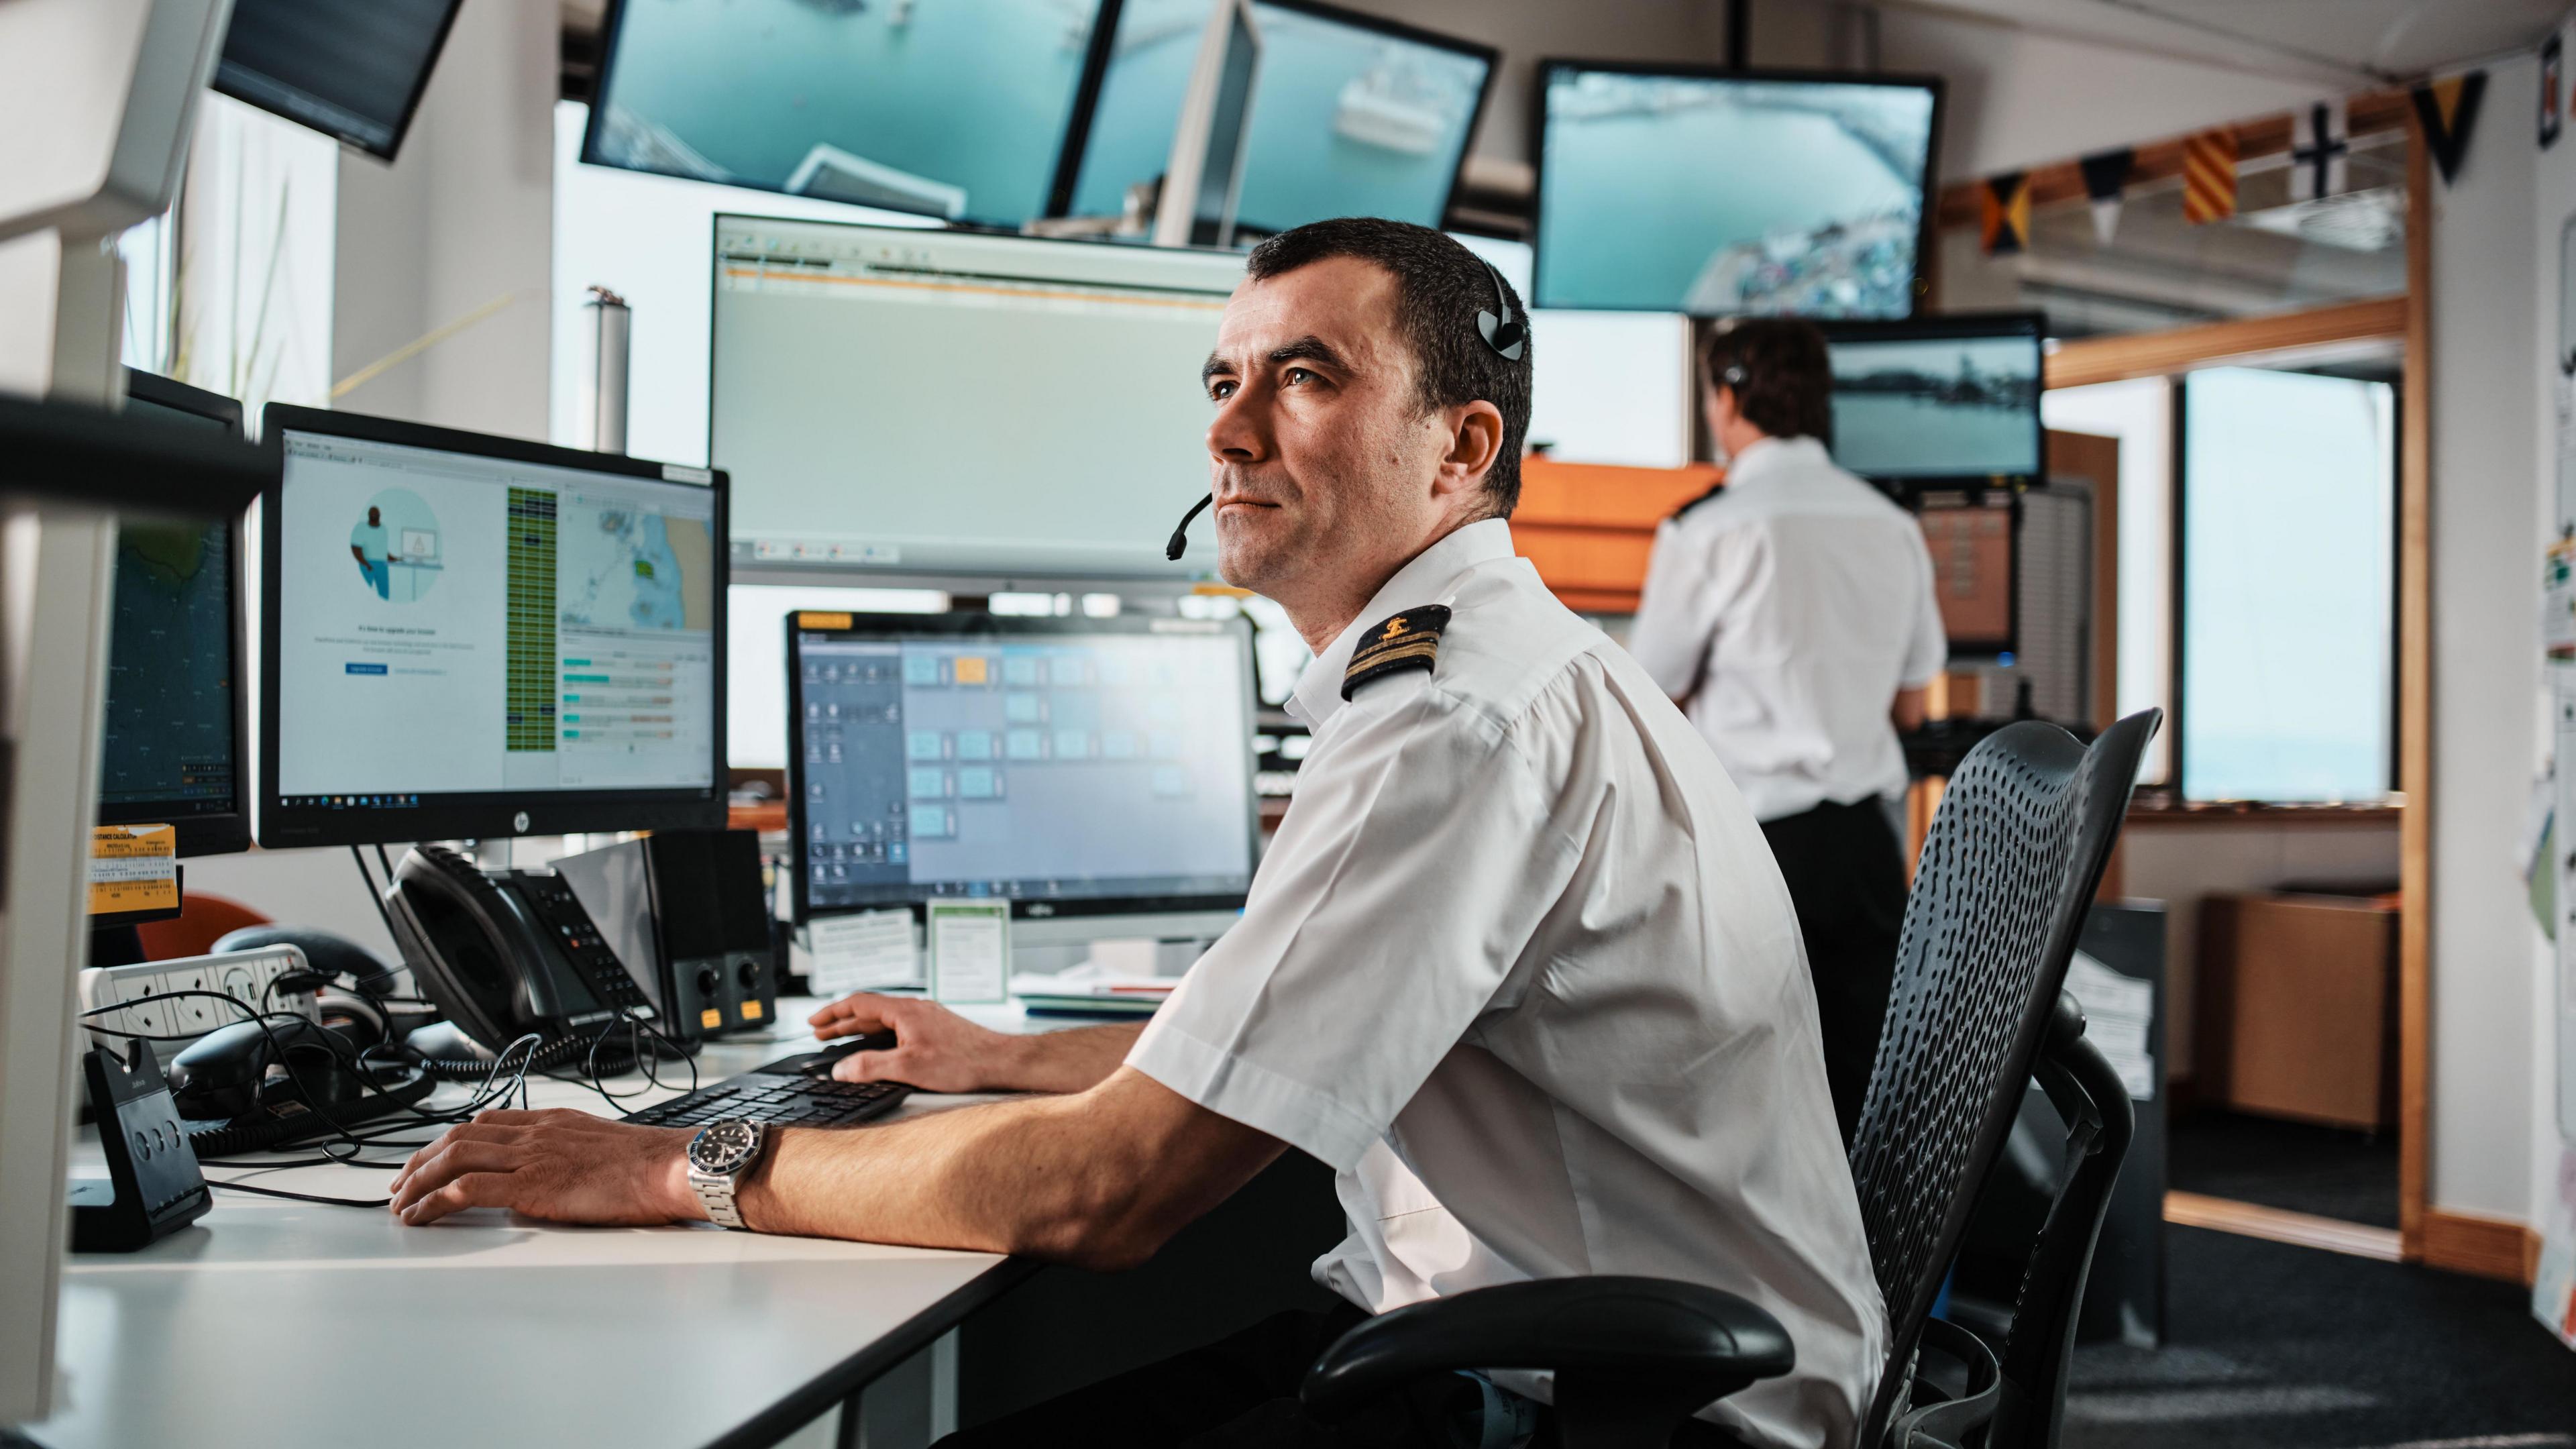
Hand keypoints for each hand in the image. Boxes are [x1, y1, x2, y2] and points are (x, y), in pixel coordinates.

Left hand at [387, 1108, 697, 1226]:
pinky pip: (467, 1189)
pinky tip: (421, 1216)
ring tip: (400, 1203)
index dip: (451, 1140)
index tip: (432, 1157)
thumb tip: (554, 1179)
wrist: (668, 1166)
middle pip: (460, 1136)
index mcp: (553, 1121)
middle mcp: (535, 1132)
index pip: (487, 1121)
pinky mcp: (531, 1185)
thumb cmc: (650, 1165)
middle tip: (401, 1183)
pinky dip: (435, 1201)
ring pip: (454, 1158)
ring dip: (418, 1180)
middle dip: (422, 1159)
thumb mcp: (603, 1147)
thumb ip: (570, 1155)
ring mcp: (531, 1156)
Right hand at [807, 993, 1014, 1093]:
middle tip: (818, 1033)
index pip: (859, 1003)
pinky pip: (898, 1028)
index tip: (814, 1022)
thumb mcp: (909, 1067)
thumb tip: (841, 1069)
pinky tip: (878, 1047)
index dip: (833, 1012)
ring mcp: (926, 1019)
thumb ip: (871, 1067)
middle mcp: (915, 1009)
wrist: (1001, 1061)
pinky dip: (879, 1036)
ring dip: (859, 1029)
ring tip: (839, 1040)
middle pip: (869, 1011)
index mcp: (905, 1011)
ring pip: (884, 1020)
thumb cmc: (962, 1062)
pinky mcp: (936, 1030)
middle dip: (841, 1021)